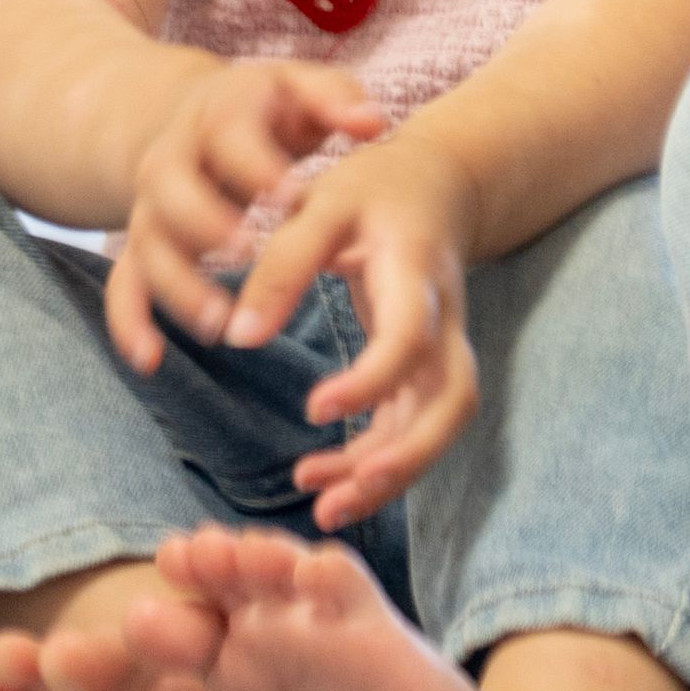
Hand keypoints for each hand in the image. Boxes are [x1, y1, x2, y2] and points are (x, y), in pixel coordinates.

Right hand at [99, 56, 390, 376]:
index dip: (257, 166)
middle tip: (249, 254)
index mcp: (218, 115)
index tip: (293, 196)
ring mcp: (149, 206)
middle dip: (207, 223)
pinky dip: (129, 322)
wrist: (200, 115)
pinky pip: (123, 284)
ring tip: (219, 323)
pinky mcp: (142, 245)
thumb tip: (372, 122)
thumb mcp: (301, 87)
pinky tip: (151, 360)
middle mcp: (172, 159)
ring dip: (176, 286)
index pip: (229, 136)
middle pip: (172, 191)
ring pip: (147, 246)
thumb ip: (337, 99)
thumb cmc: (269, 107)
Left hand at [225, 127, 491, 530]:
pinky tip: (323, 479)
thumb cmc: (370, 188)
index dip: (372, 379)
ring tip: (325, 508)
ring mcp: (443, 346)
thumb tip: (239, 338)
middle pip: (451, 400)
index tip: (315, 409)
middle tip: (339, 498)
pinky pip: (415, 425)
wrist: (435, 182)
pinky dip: (377, 459)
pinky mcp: (429, 366)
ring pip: (439, 425)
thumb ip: (281, 265)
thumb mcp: (320, 205)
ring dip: (391, 473)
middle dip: (403, 458)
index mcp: (415, 271)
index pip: (410, 336)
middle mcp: (444, 317)